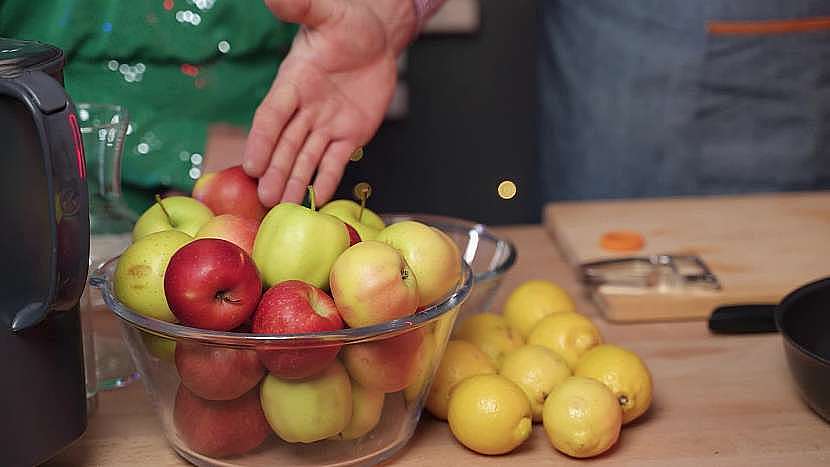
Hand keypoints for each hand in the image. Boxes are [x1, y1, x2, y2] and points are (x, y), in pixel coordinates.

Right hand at [243, 0, 416, 205]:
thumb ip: (300, 7)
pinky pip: (336, 160)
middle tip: (265, 197)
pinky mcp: (349, 135)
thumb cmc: (347, 23)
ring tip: (283, 205)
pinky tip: (318, 199)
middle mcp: (305, 109)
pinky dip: (328, 178)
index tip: (251, 163)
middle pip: (286, 144)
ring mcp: (326, 125)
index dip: (262, 139)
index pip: (272, 115)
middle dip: (276, 170)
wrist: (377, 40)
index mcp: (293, 83)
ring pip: (307, 158)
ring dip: (295, 181)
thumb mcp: (327, 13)